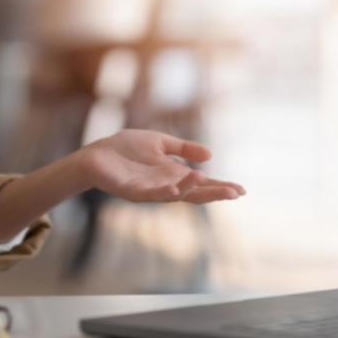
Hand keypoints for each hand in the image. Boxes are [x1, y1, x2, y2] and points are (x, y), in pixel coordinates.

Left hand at [77, 130, 244, 203]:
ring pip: (175, 194)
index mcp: (174, 175)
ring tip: (206, 180)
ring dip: (190, 188)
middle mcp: (165, 186)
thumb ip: (183, 148)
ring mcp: (149, 191)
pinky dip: (163, 192)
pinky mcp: (132, 191)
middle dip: (214, 192)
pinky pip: (150, 194)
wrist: (96, 155)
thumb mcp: (160, 143)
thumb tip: (210, 155)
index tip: (241, 189)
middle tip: (235, 193)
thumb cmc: (126, 149)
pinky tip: (175, 189)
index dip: (221, 186)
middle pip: (194, 193)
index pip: (202, 184)